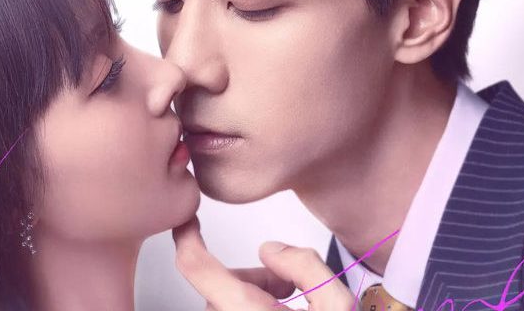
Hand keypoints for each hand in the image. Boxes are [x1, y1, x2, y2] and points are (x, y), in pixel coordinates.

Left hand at [172, 217, 356, 310]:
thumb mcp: (336, 306)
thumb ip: (304, 266)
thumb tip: (269, 251)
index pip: (195, 267)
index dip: (188, 237)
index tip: (187, 221)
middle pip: (223, 284)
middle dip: (256, 278)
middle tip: (292, 291)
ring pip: (228, 301)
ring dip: (257, 296)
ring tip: (292, 308)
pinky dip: (254, 310)